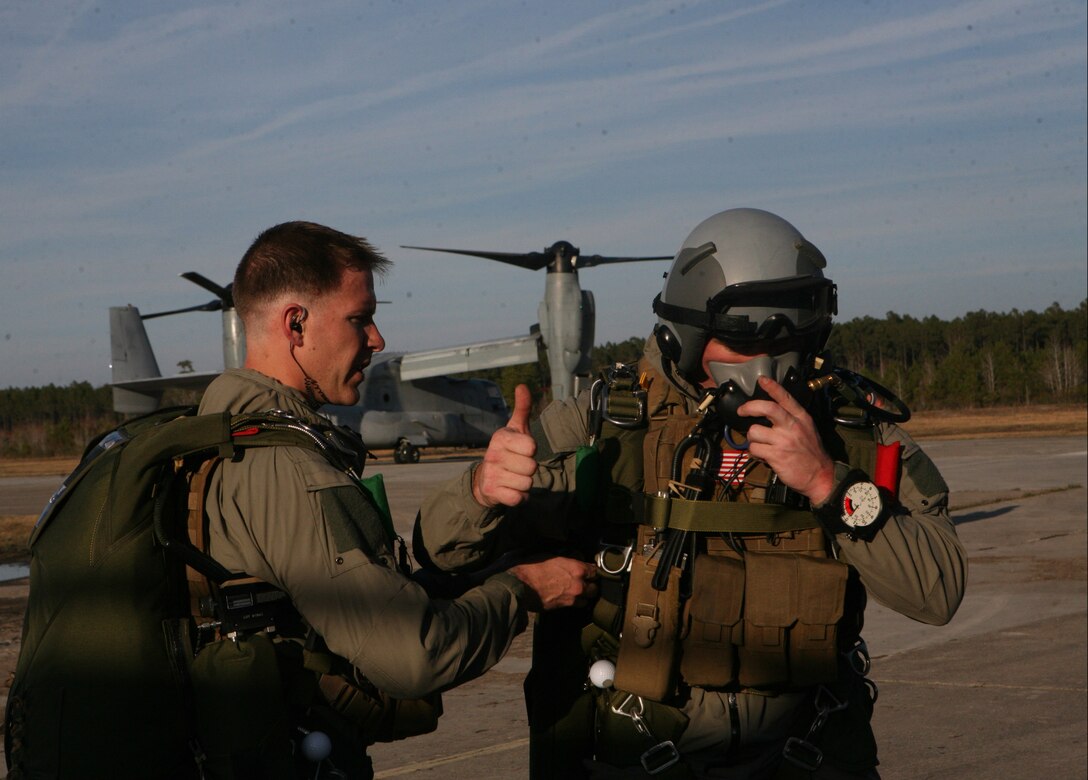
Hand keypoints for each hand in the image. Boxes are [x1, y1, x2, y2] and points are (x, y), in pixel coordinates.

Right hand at [472, 384, 537, 507]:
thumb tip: (522, 385)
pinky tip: (511, 489)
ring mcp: (491, 474)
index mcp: (500, 437)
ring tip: (514, 477)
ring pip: (527, 483)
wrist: (485, 478)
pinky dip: (520, 497)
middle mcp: (493, 455)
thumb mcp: (515, 429)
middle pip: (531, 467)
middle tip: (518, 465)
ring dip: (525, 483)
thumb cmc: (507, 451)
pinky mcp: (492, 492)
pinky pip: (519, 498)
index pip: (531, 446)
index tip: (522, 450)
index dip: (531, 450)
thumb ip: (522, 408)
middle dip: (529, 469)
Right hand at [509, 557, 597, 610]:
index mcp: (577, 569)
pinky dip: (575, 603)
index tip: (589, 571)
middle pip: (594, 588)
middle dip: (591, 586)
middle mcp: (579, 584)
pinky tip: (569, 598)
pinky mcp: (565, 607)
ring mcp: (573, 597)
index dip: (592, 571)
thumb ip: (567, 562)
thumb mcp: (552, 557)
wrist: (521, 585)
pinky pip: (576, 606)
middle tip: (585, 583)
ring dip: (584, 596)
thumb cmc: (534, 568)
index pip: (595, 571)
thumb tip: (572, 563)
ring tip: (578, 593)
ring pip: (587, 600)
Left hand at [738, 376, 835, 504]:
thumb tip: (768, 412)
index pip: (785, 398)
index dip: (772, 387)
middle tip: (742, 410)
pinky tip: (762, 455)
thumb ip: (792, 419)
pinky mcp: (776, 455)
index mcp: (801, 418)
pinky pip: (754, 449)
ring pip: (754, 431)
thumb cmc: (811, 452)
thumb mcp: (807, 429)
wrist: (820, 475)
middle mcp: (792, 426)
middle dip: (749, 407)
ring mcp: (783, 441)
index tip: (761, 379)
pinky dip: (754, 452)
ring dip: (752, 439)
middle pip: (767, 408)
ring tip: (759, 444)